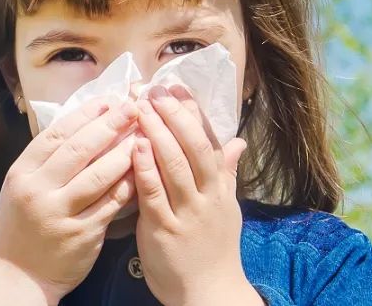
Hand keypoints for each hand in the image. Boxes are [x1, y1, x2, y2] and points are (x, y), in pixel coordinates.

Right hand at [0, 97, 139, 304]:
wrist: (19, 276)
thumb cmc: (23, 226)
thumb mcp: (21, 187)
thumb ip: (46, 161)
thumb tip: (82, 124)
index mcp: (21, 173)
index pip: (55, 134)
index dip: (84, 114)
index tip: (108, 100)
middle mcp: (38, 190)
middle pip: (78, 149)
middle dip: (109, 125)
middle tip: (132, 108)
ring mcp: (60, 213)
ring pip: (99, 174)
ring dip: (125, 151)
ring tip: (144, 134)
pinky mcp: (82, 234)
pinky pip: (112, 203)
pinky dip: (129, 184)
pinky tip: (143, 169)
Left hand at [130, 85, 262, 305]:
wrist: (210, 294)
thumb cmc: (213, 249)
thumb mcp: (226, 208)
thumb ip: (227, 173)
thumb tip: (238, 142)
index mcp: (220, 187)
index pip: (209, 140)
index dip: (193, 112)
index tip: (176, 87)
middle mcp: (208, 195)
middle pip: (193, 146)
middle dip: (173, 114)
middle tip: (154, 89)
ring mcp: (188, 212)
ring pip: (175, 164)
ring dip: (156, 132)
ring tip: (141, 106)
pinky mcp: (165, 229)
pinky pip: (154, 193)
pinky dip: (145, 167)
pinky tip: (133, 146)